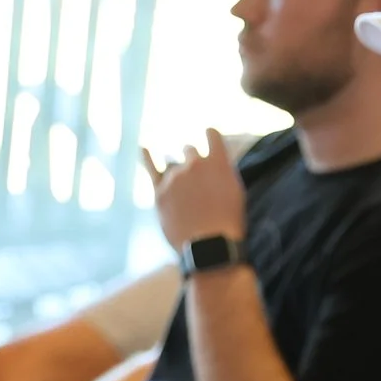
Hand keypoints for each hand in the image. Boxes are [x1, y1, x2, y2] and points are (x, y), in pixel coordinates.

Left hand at [144, 131, 246, 251]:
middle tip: (198, 181)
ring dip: (178, 172)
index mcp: (218, 162)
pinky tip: (144, 149)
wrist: (209, 245)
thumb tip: (208, 167)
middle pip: (189, 150)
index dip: (210, 135)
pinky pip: (151, 168)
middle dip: (193, 160)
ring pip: (173, 165)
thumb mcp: (235, 192)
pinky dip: (147, 157)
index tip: (209, 135)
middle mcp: (195, 164)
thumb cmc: (228, 223)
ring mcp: (175, 177)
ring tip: (185, 193)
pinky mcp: (160, 192)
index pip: (211, 134)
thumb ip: (221, 173)